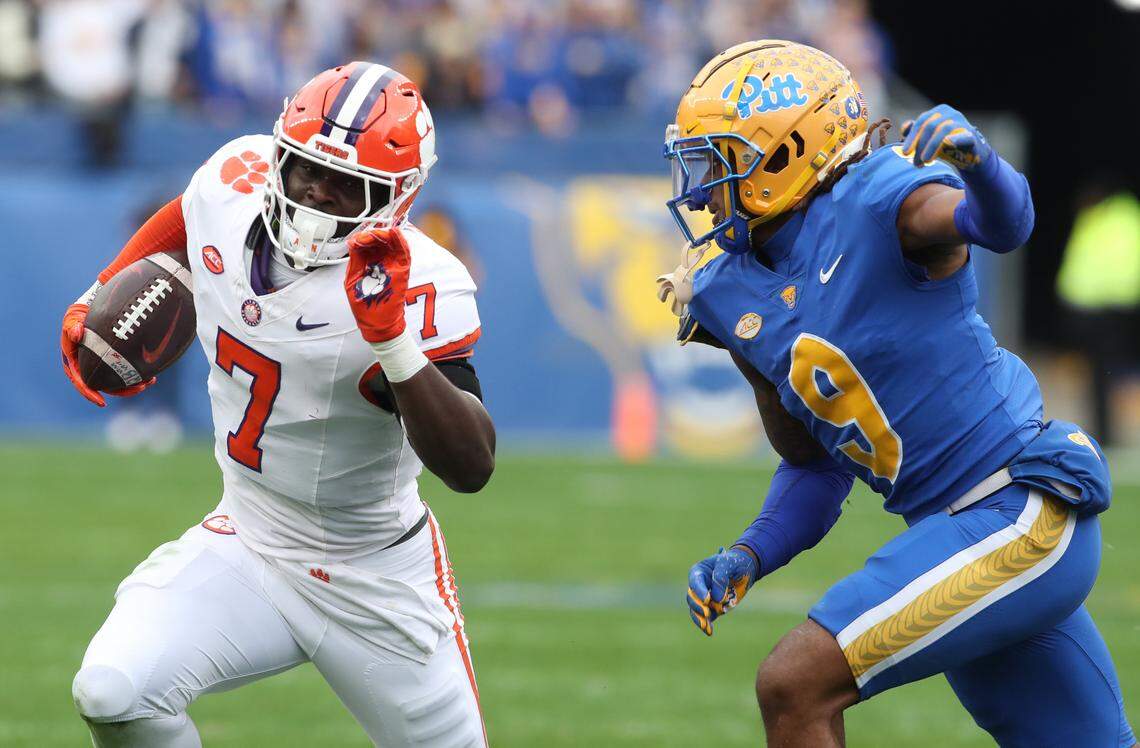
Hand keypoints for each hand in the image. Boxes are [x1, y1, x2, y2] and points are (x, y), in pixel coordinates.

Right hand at [61, 290, 153, 406]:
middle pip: (104, 385)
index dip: (90, 392)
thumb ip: (72, 326)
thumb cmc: (81, 315)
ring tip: (150, 382)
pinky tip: (151, 375)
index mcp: (74, 362)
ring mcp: (103, 363)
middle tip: (139, 388)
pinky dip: (137, 374)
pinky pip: (125, 371)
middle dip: (121, 390)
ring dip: (133, 384)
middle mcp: (88, 366)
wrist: (94, 308)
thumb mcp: (73, 318)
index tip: (101, 402)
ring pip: (117, 380)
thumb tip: (76, 333)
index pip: (81, 381)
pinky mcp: (114, 359)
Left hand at [344, 226, 410, 342]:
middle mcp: (382, 262)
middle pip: (380, 239)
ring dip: (384, 235)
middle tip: (365, 237)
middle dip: (372, 234)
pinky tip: (393, 233)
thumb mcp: (352, 279)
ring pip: (392, 242)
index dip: (362, 237)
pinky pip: (405, 251)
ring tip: (374, 236)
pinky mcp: (403, 270)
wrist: (378, 323)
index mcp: (368, 263)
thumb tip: (353, 242)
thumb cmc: (365, 305)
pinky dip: (400, 240)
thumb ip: (355, 260)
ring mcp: (394, 265)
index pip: (367, 243)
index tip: (356, 240)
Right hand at [686, 546, 758, 635]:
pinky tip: (709, 631)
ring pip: (696, 610)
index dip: (700, 591)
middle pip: (692, 598)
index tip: (707, 600)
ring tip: (706, 626)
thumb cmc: (735, 562)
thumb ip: (721, 578)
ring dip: (700, 618)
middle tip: (708, 613)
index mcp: (699, 572)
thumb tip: (716, 599)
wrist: (746, 569)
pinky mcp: (713, 608)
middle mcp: (699, 586)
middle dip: (698, 606)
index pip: (695, 582)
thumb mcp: (729, 564)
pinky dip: (706, 625)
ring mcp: (705, 598)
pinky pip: (706, 618)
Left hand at [900, 104, 991, 171]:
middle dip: (920, 145)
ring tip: (925, 161)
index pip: (922, 121)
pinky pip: (963, 136)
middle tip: (915, 162)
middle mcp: (951, 113)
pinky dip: (955, 139)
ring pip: (943, 130)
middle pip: (930, 126)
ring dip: (931, 147)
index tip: (905, 152)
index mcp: (939, 112)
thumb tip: (905, 127)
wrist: (970, 155)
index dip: (912, 137)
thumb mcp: (929, 138)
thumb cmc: (946, 145)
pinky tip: (948, 144)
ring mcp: (963, 123)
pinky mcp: (972, 135)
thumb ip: (916, 132)